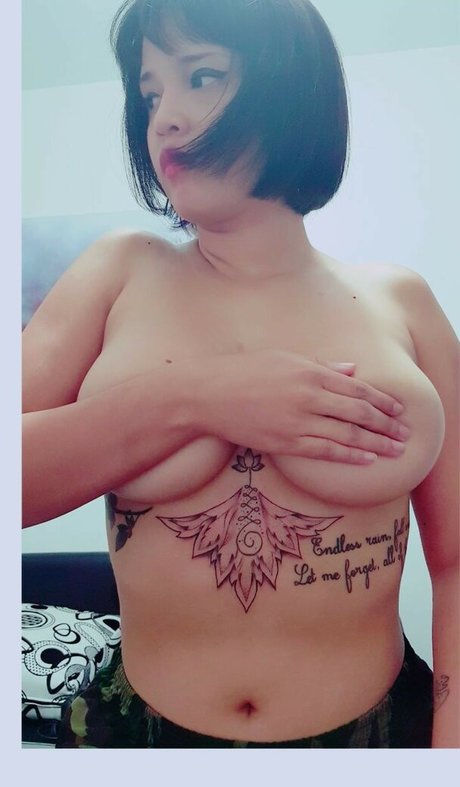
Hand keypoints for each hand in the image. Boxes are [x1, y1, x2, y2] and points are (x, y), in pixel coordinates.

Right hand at [190, 349, 408, 463]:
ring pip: (347, 434)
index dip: (382, 401)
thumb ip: (321, 366)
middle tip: (404, 433)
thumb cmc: (243, 372)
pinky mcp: (286, 442)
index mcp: (310, 371)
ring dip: (376, 443)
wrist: (207, 394)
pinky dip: (350, 455)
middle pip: (359, 412)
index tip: (398, 410)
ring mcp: (298, 420)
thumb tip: (352, 369)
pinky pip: (325, 451)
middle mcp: (309, 395)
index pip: (357, 387)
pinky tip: (367, 458)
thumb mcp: (284, 359)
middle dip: (386, 424)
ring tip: (395, 450)